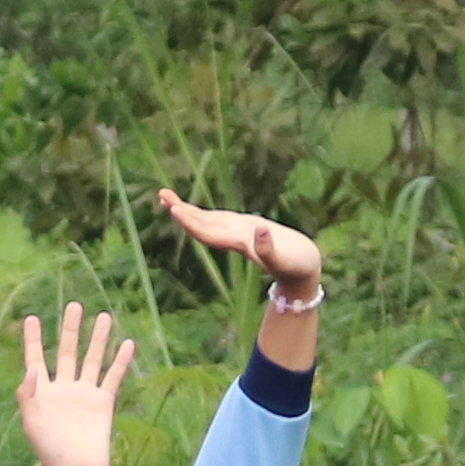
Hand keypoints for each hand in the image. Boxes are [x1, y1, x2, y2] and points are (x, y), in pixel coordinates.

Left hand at [16, 304, 135, 465]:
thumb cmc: (50, 452)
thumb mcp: (31, 424)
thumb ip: (27, 395)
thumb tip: (31, 369)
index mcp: (42, 393)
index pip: (36, 359)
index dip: (34, 340)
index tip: (32, 318)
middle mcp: (64, 389)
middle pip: (67, 352)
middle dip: (70, 330)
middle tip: (74, 305)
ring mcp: (85, 394)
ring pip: (92, 360)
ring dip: (97, 339)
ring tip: (103, 316)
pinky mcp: (103, 403)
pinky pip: (113, 378)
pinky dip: (120, 361)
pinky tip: (126, 344)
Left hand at [150, 187, 323, 308]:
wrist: (303, 270)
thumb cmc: (297, 265)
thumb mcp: (285, 258)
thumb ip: (270, 248)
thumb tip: (260, 232)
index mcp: (238, 243)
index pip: (208, 232)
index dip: (190, 222)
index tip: (174, 209)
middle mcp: (233, 239)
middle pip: (200, 225)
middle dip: (180, 211)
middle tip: (161, 195)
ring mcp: (237, 233)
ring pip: (206, 221)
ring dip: (186, 210)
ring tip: (165, 197)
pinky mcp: (245, 228)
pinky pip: (217, 219)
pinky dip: (202, 212)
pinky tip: (190, 208)